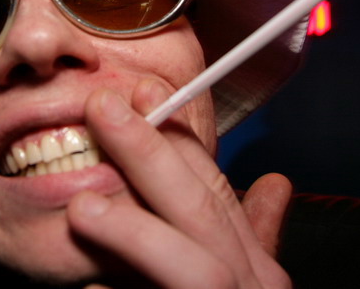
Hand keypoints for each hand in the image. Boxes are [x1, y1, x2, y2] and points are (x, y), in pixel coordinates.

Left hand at [67, 80, 291, 287]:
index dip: (179, 138)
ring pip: (190, 268)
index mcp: (257, 264)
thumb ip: (255, 231)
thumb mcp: (252, 276)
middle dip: (151, 154)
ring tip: (83, 207)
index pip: (216, 187)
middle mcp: (248, 284)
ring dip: (136, 233)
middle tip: (101, 109)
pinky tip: (85, 282)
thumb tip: (276, 183)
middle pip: (203, 211)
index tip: (144, 90)